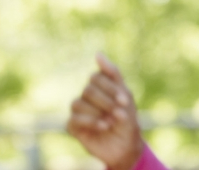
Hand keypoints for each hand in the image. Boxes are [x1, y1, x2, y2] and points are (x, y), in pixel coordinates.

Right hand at [66, 53, 143, 169]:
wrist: (126, 145)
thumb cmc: (126, 119)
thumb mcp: (124, 94)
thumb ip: (112, 73)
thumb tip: (97, 54)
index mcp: (99, 86)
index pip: (96, 76)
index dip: (111, 88)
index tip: (125, 101)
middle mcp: (86, 96)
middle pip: (88, 89)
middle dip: (107, 102)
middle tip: (119, 114)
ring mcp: (78, 110)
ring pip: (78, 102)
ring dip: (99, 112)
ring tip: (112, 122)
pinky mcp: (73, 125)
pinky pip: (74, 118)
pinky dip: (91, 122)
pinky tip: (104, 126)